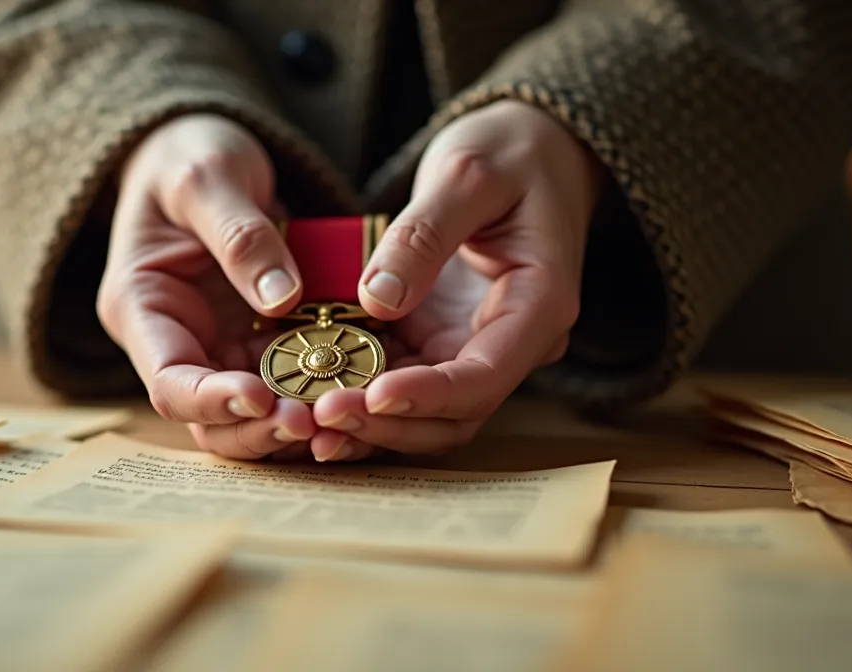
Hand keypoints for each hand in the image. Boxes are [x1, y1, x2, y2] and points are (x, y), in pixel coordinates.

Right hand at [96, 114, 315, 458]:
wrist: (204, 154)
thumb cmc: (190, 156)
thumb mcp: (209, 178)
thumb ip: (240, 236)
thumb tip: (280, 297)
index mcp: (141, 307)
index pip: (167, 380)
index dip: (210, 400)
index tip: (261, 399)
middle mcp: (177, 340)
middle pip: (209, 415)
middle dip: (259, 426)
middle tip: (315, 422)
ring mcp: (220, 347)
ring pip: (252, 413)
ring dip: (293, 421)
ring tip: (341, 416)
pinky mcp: (260, 343)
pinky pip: (290, 382)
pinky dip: (319, 392)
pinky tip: (358, 391)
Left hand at [309, 100, 602, 459]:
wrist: (531, 149)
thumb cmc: (510, 151)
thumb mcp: (466, 174)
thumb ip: (424, 234)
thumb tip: (379, 298)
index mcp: (540, 304)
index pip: (485, 375)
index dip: (428, 396)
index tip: (372, 395)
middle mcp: (515, 341)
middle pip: (457, 413)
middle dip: (391, 423)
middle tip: (323, 415)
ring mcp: (476, 345)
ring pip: (430, 415)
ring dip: (374, 426)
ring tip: (311, 421)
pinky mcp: (442, 341)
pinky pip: (405, 386)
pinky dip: (365, 399)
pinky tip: (316, 399)